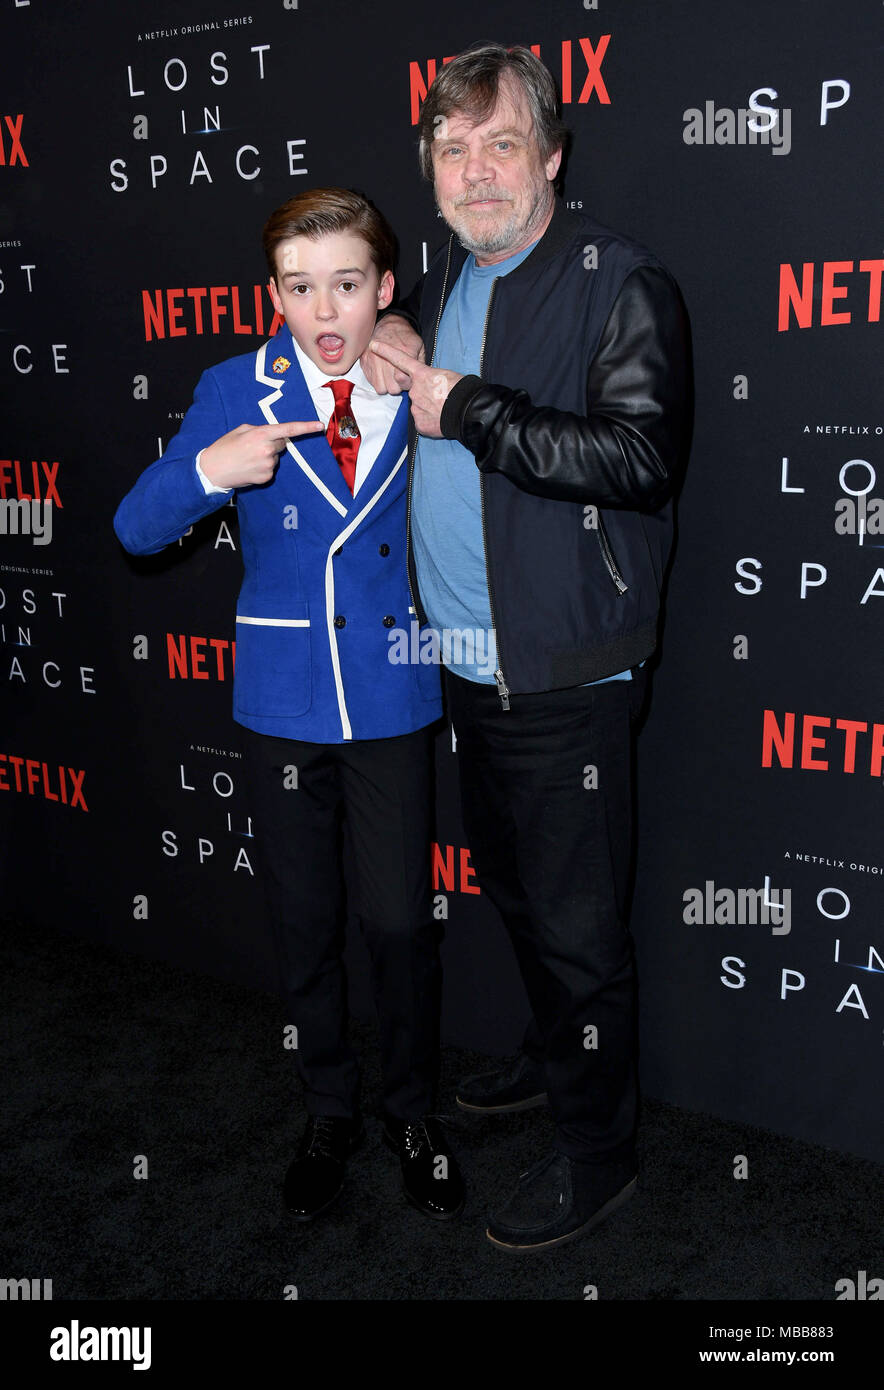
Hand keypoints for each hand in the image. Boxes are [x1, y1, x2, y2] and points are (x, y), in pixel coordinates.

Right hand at [200, 420, 321, 488]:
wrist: (212, 470)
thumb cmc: (224, 447)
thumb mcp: (240, 430)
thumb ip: (259, 429)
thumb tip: (274, 435)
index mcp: (261, 434)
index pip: (288, 429)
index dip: (306, 427)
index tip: (320, 425)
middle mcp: (267, 450)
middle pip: (282, 443)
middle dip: (273, 442)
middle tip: (253, 445)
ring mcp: (268, 465)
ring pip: (276, 457)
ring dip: (267, 455)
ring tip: (248, 457)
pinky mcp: (267, 477)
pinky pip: (271, 469)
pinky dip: (263, 467)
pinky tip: (250, 467)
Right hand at [360, 314, 424, 393]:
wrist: (388, 324)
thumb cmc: (404, 336)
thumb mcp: (419, 346)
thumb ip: (420, 364)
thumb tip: (419, 379)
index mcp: (404, 354)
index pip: (403, 380)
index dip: (407, 383)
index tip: (407, 379)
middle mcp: (387, 359)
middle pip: (393, 389)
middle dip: (397, 386)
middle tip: (398, 377)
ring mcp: (374, 361)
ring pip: (381, 388)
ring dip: (386, 385)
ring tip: (390, 376)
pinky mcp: (365, 363)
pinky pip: (372, 383)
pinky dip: (377, 381)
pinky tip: (382, 373)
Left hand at [369, 340, 461, 436]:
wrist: (468, 411)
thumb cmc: (462, 390)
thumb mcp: (446, 375)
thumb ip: (430, 379)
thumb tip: (427, 390)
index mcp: (422, 375)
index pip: (401, 360)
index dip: (386, 352)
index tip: (373, 345)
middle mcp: (415, 390)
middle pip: (413, 390)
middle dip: (422, 394)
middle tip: (438, 397)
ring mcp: (415, 407)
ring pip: (418, 407)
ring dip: (428, 408)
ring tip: (444, 410)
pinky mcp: (419, 423)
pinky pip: (421, 421)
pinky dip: (430, 421)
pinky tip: (441, 420)